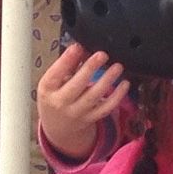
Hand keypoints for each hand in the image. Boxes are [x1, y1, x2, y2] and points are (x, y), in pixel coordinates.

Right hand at [37, 44, 128, 160]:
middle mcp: (61, 102)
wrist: (57, 127)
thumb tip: (81, 47)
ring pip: (93, 97)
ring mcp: (76, 112)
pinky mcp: (91, 118)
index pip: (55, 74)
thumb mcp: (53, 81)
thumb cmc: (55, 97)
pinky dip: (117, 96)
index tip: (77, 46)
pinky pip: (106, 108)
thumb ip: (67, 65)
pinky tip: (124, 84)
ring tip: (117, 67)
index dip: (66, 60)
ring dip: (107, 81)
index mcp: (47, 89)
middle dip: (90, 69)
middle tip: (102, 54)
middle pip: (76, 86)